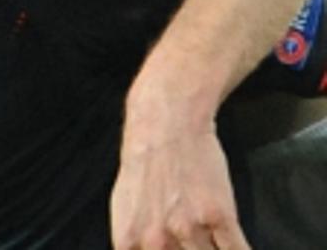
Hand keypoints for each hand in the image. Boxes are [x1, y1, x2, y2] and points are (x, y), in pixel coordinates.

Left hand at [111, 121, 250, 249]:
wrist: (165, 125)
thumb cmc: (145, 162)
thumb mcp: (125, 207)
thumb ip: (136, 240)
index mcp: (129, 239)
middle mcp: (157, 240)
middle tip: (197, 243)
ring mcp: (189, 229)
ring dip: (212, 249)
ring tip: (214, 240)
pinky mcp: (219, 216)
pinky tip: (238, 246)